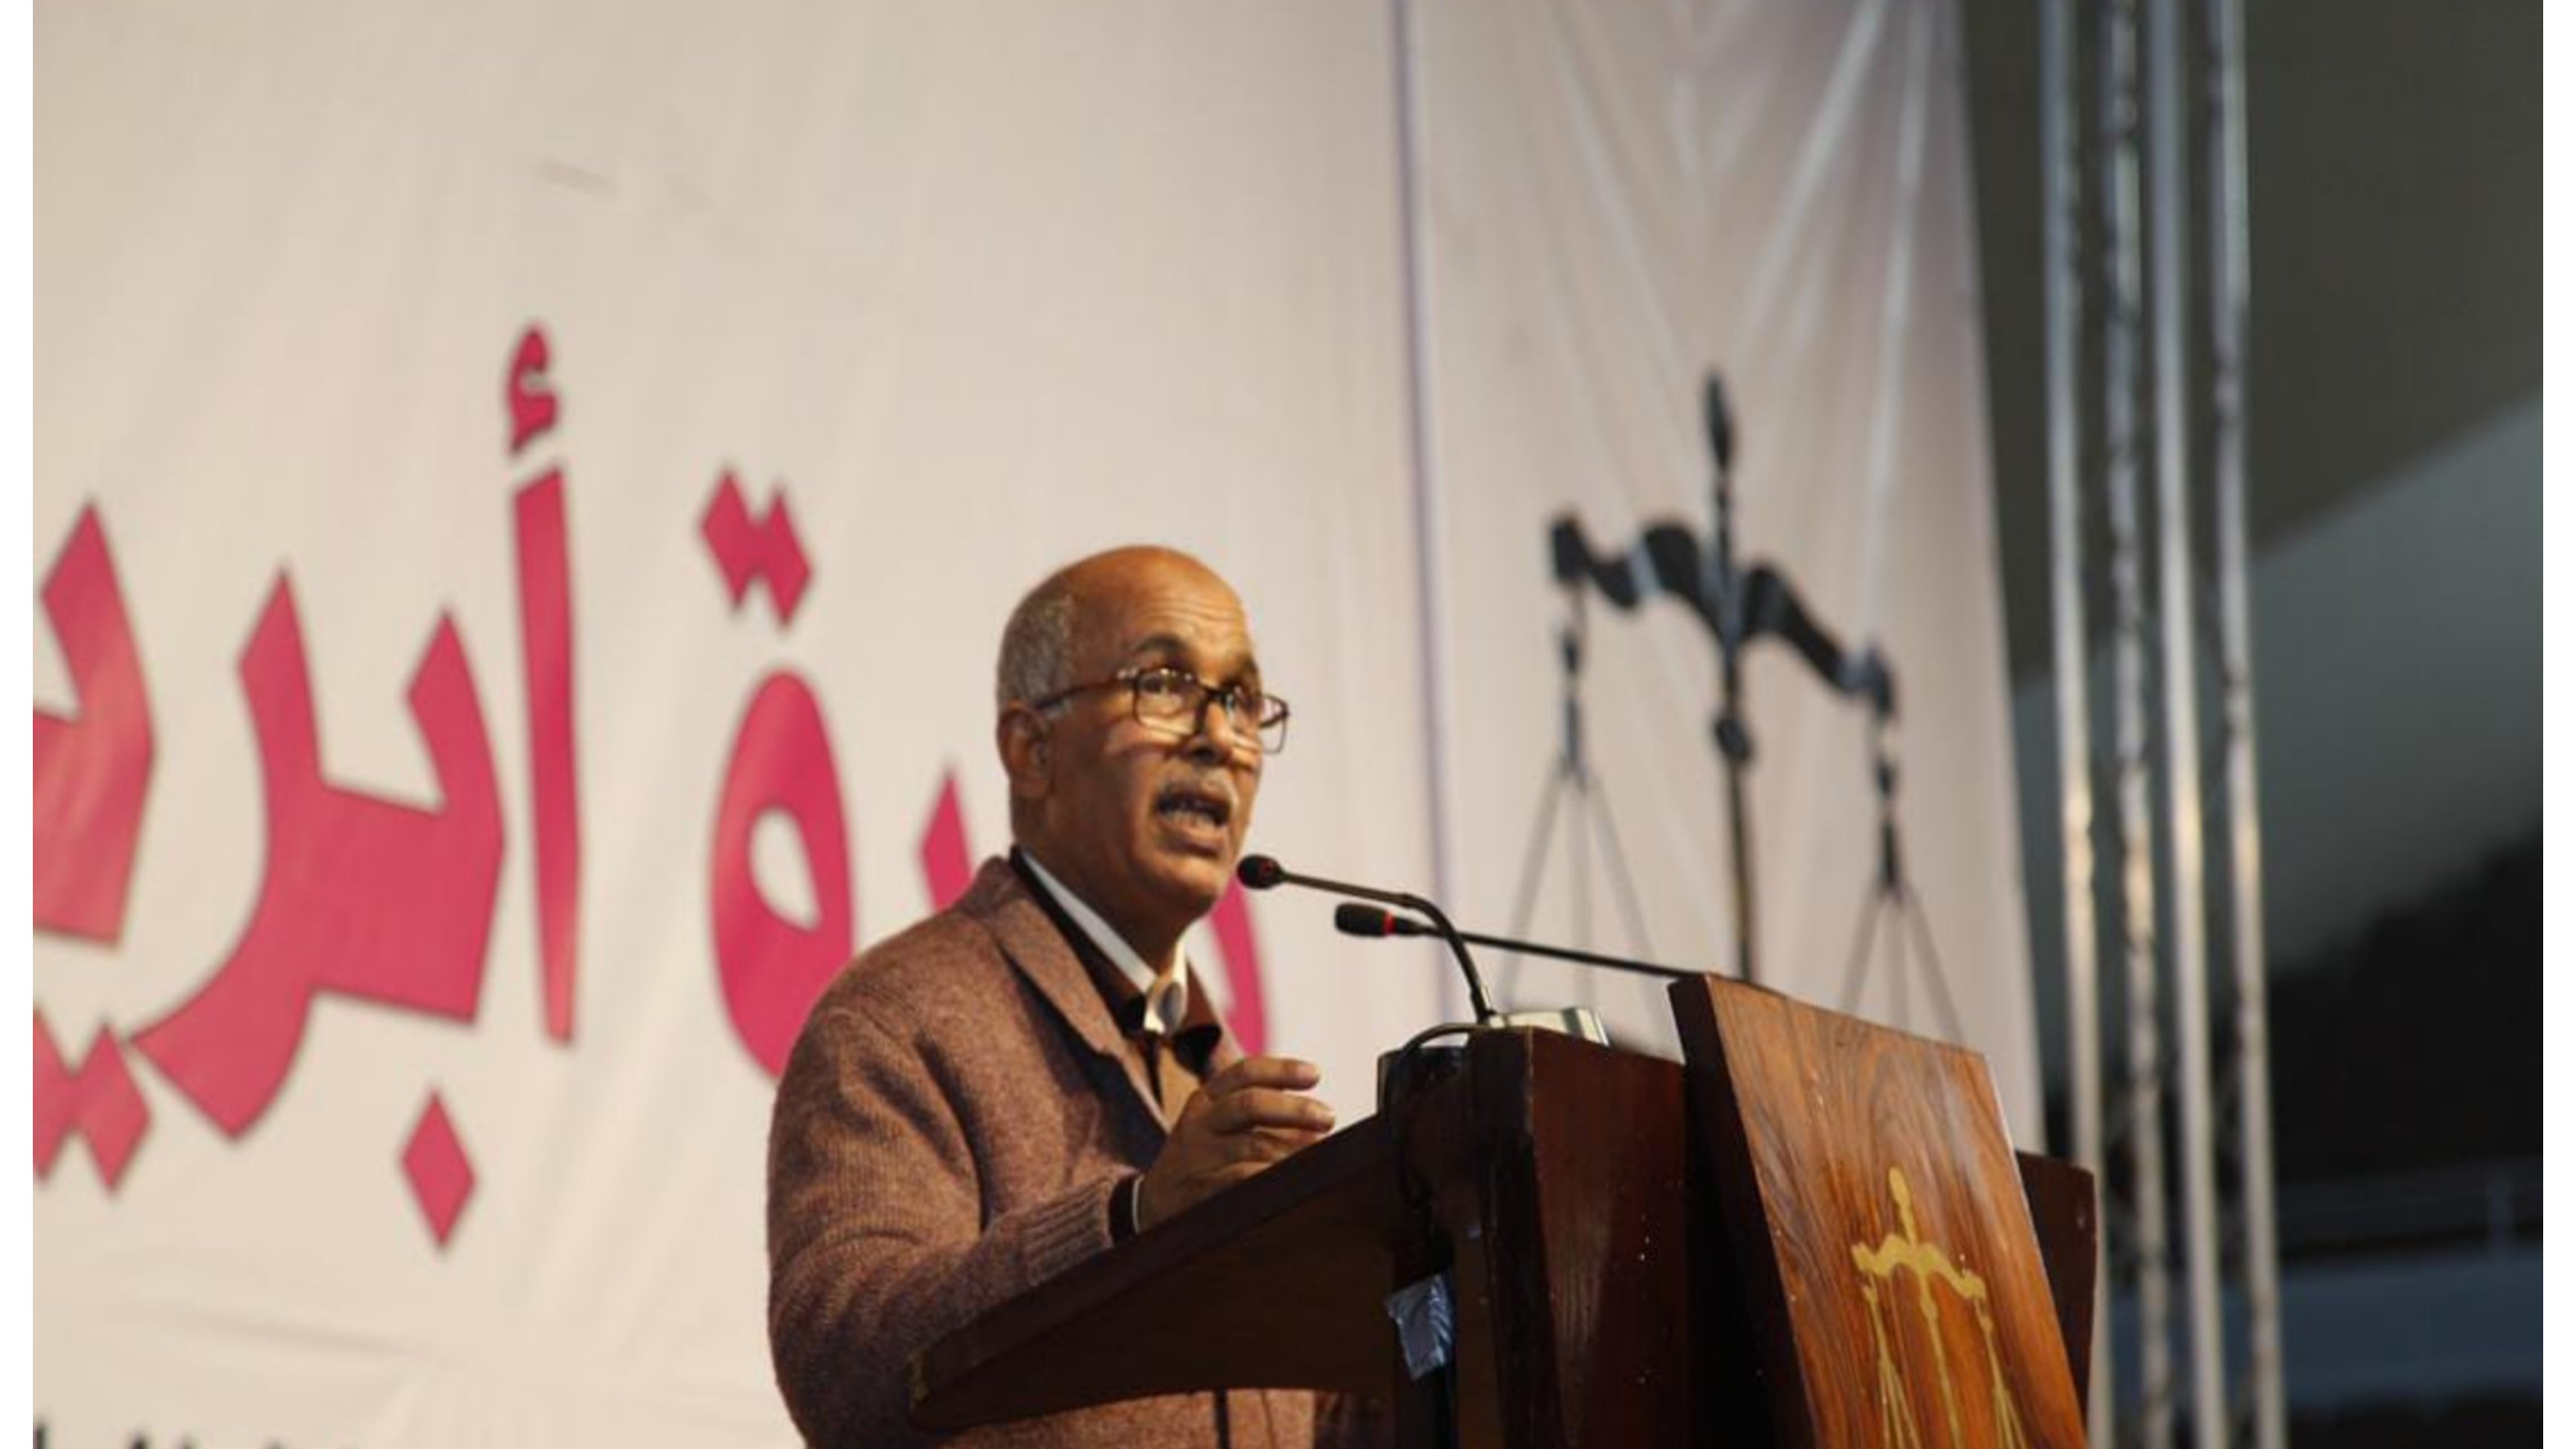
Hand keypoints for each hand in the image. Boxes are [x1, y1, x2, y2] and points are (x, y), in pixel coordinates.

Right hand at [1135, 1055, 1335, 1229]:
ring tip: (1320, 1158)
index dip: (1281, 1070)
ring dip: (1292, 1150)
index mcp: (1206, 1101)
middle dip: (1294, 1109)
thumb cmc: (1202, 1163)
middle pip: (1249, 1104)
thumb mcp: (1220, 1129)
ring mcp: (1198, 1159)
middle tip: (1328, 1118)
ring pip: (1251, 1145)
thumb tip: (1317, 1130)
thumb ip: (1263, 1123)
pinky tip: (1294, 1183)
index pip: (1244, 1073)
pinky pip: (1242, 1183)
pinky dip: (1273, 1180)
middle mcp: (1199, 1124)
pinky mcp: (1199, 1193)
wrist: (1151, 1207)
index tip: (1315, 1074)